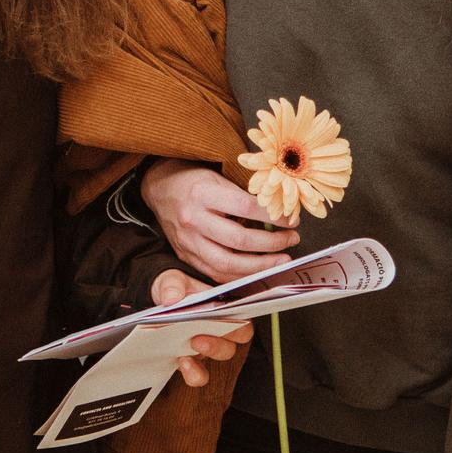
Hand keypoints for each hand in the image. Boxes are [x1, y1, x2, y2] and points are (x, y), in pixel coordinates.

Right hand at [141, 159, 298, 281]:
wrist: (160, 188)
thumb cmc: (194, 180)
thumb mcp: (217, 176)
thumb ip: (243, 195)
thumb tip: (279, 211)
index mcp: (202, 193)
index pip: (245, 207)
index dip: (273, 216)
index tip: (292, 220)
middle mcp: (193, 219)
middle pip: (238, 240)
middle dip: (271, 244)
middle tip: (291, 240)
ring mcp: (187, 241)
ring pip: (227, 264)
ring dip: (259, 266)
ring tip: (281, 260)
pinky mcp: (185, 256)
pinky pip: (215, 274)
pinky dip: (240, 276)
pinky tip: (258, 271)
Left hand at [150, 268, 252, 386]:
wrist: (160, 304)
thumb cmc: (174, 289)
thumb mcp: (171, 280)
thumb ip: (173, 285)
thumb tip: (172, 298)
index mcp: (223, 310)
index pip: (242, 323)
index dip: (239, 328)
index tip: (225, 325)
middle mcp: (220, 331)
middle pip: (232, 345)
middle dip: (217, 345)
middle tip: (197, 339)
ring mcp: (207, 347)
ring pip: (218, 360)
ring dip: (205, 359)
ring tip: (186, 355)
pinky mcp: (192, 361)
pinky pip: (199, 375)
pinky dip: (192, 373)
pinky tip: (180, 363)